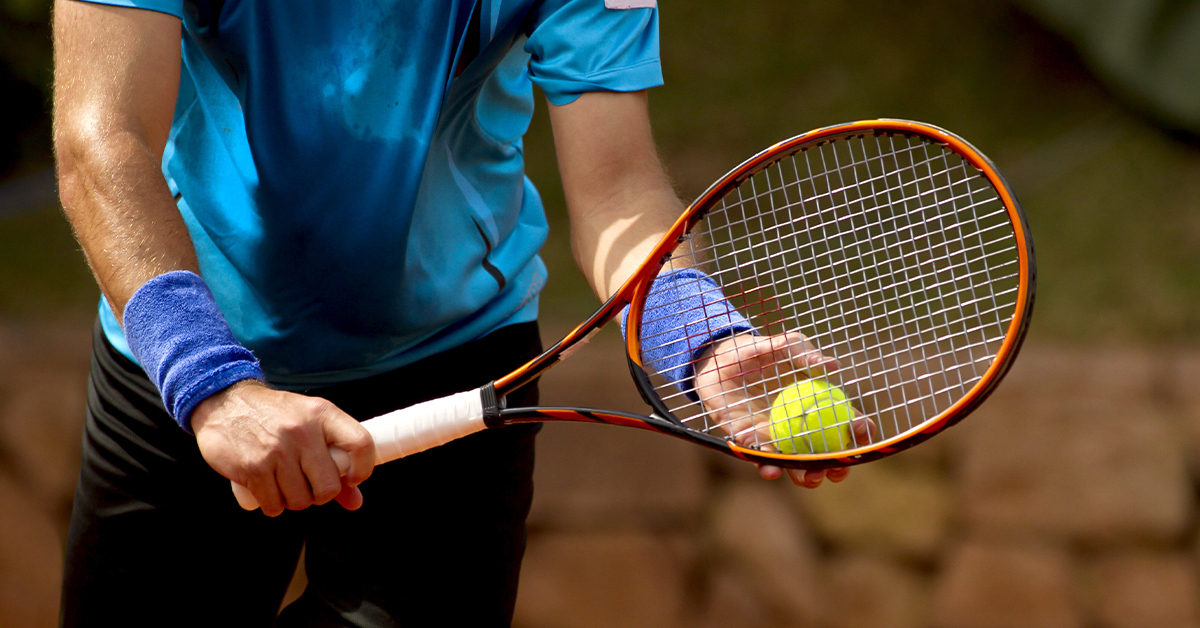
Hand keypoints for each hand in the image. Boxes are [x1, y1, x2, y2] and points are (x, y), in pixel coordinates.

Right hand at [191, 380, 375, 515]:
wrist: (225, 402)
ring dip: (293, 500)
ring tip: (284, 483)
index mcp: (322, 413)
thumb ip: (334, 460)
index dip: (362, 470)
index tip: (350, 478)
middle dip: (319, 495)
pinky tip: (268, 490)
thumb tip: (355, 502)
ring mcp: (277, 451)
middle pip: (329, 487)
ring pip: (301, 501)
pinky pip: (274, 505)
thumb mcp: (309, 424)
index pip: (361, 444)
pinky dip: (273, 505)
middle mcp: (302, 431)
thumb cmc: (275, 416)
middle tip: (308, 485)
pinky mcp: (253, 468)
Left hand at [693, 332, 873, 487]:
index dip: (860, 432)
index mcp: (819, 406)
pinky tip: (770, 469)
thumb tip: (833, 367)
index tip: (860, 432)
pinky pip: (760, 458)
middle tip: (836, 470)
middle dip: (836, 467)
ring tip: (810, 479)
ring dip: (806, 476)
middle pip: (826, 454)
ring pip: (796, 465)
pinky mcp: (751, 442)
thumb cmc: (759, 350)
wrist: (719, 359)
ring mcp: (777, 437)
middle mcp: (802, 427)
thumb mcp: (785, 346)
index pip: (848, 424)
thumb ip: (805, 354)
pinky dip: (766, 465)